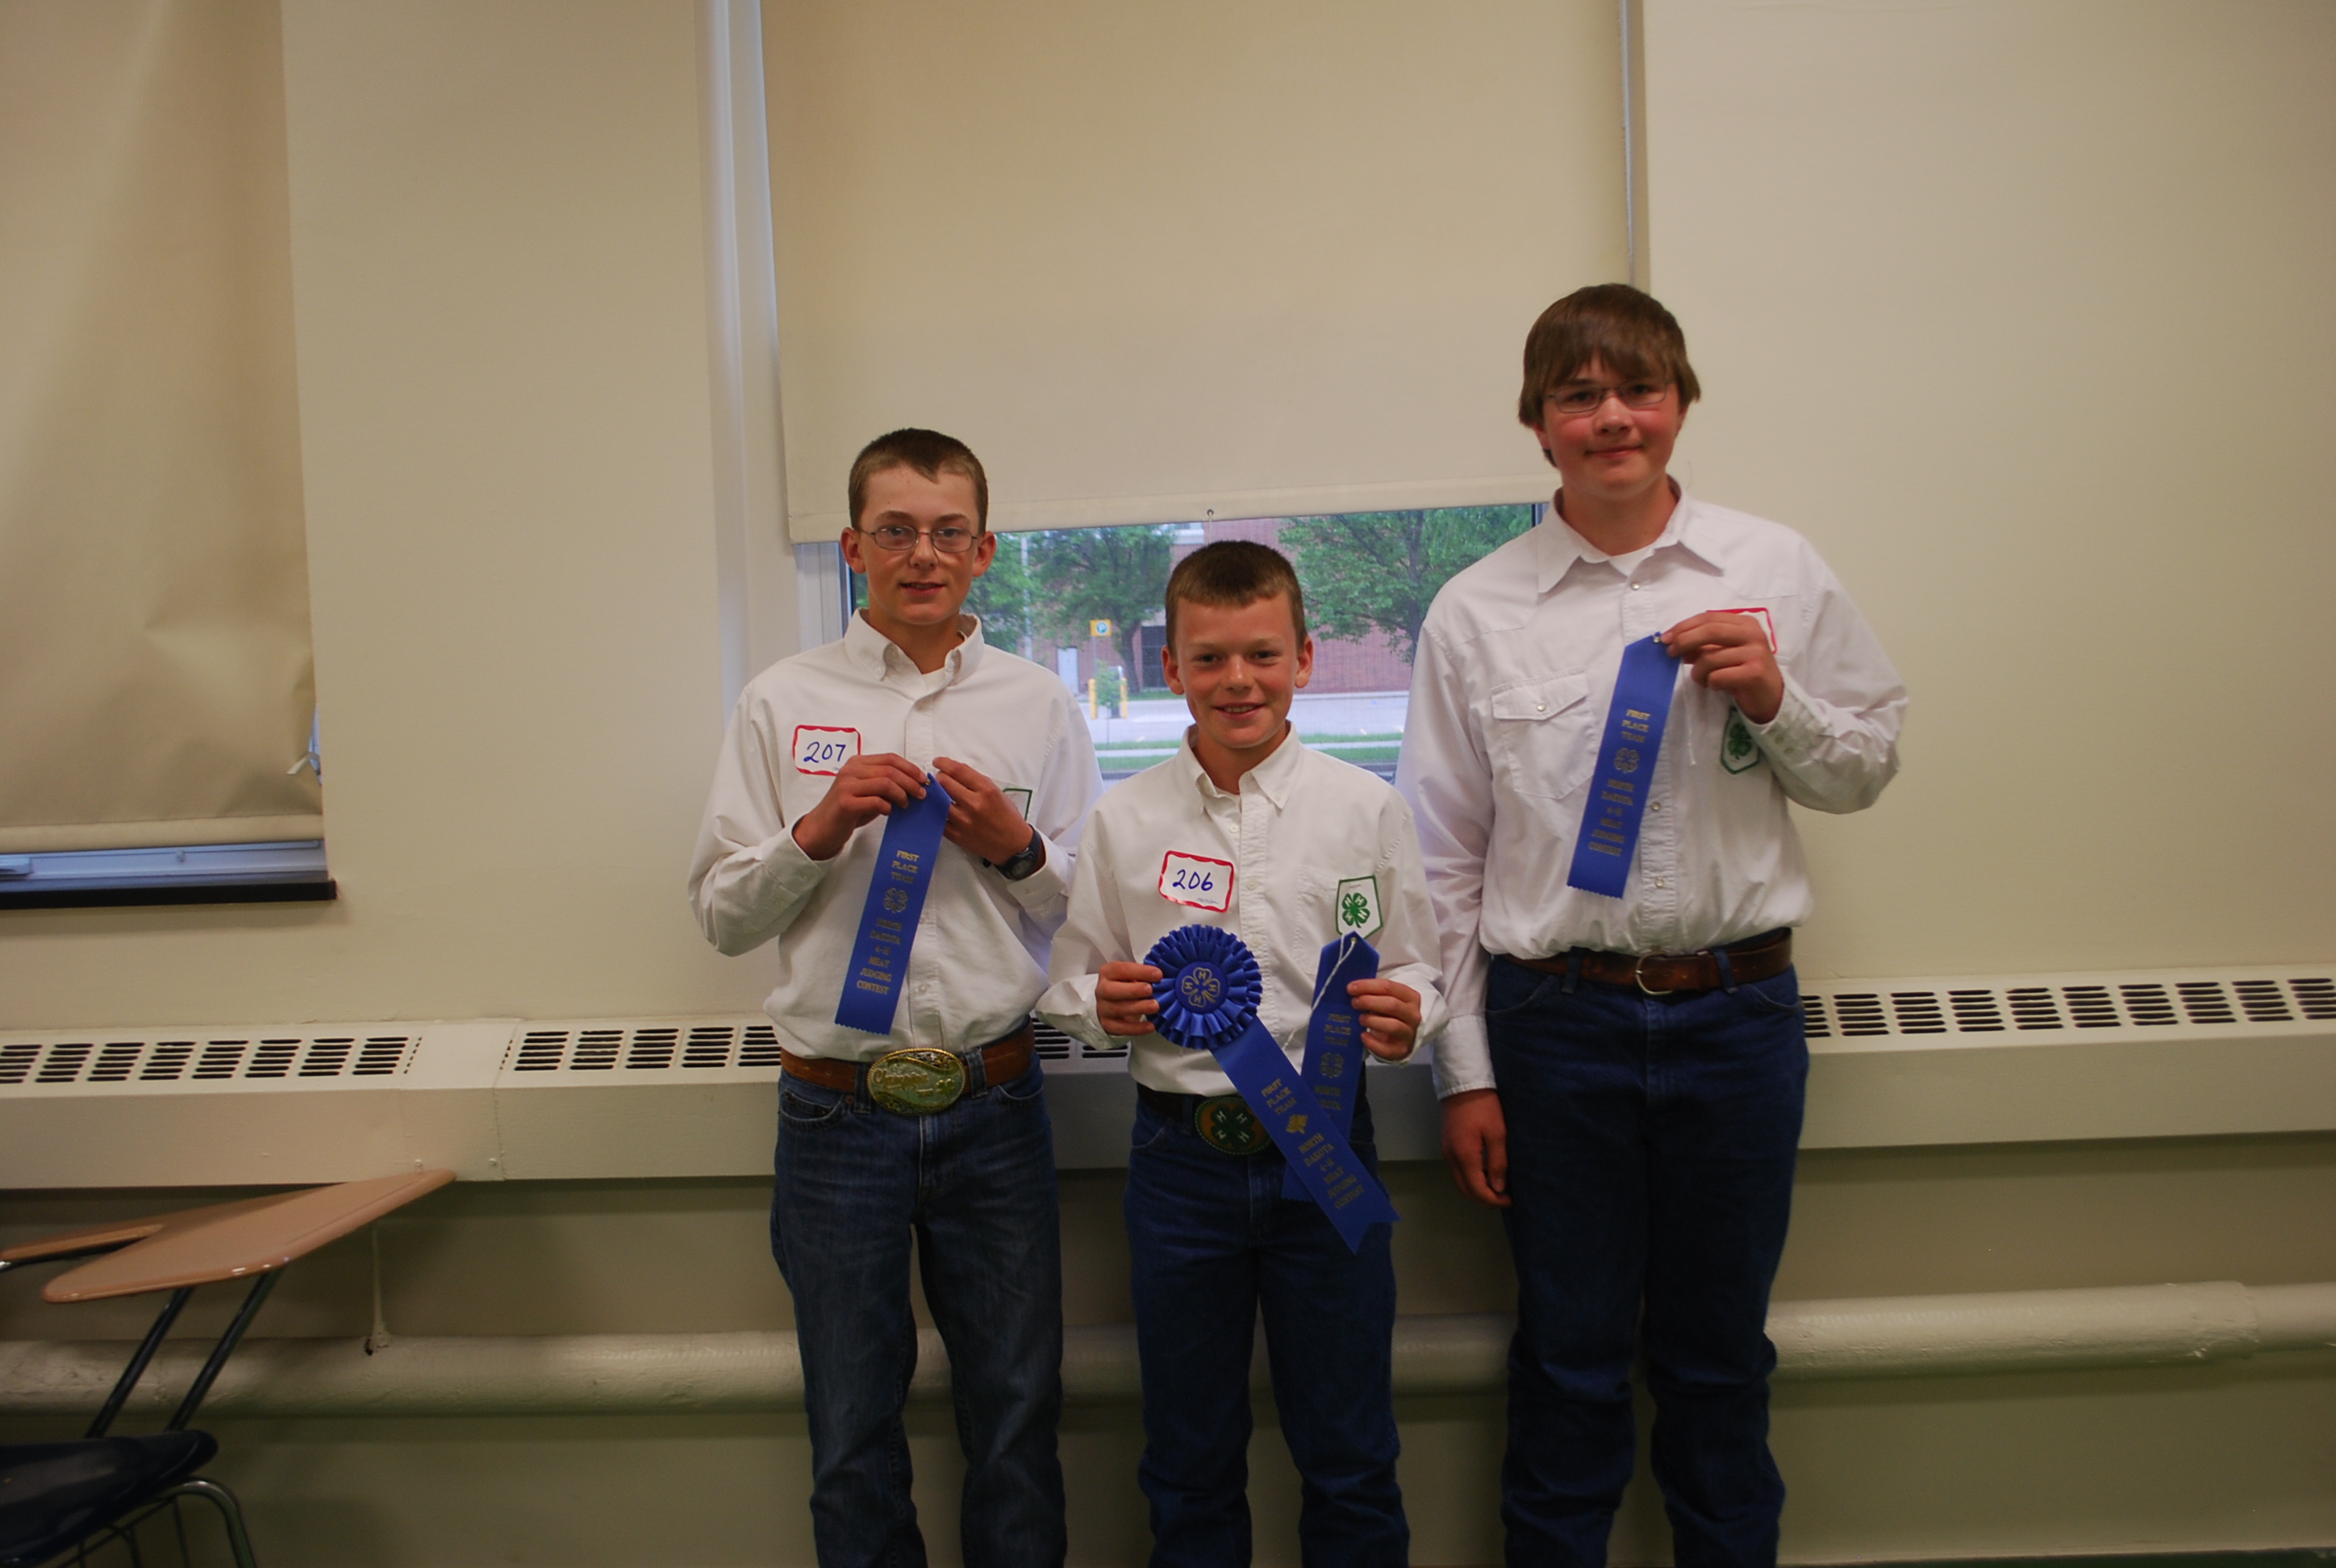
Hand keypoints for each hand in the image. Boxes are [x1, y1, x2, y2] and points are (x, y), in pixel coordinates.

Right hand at [789, 753, 926, 861]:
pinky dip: (887, 807)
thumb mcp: (867, 792)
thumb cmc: (847, 811)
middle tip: (921, 794)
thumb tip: (913, 783)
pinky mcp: (846, 803)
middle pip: (890, 770)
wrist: (821, 829)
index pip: (890, 758)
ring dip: (901, 794)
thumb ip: (885, 784)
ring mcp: (846, 786)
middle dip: (910, 782)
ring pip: (885, 783)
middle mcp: (851, 770)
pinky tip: (889, 812)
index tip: (923, 779)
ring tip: (906, 804)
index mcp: (857, 763)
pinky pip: (876, 801)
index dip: (910, 768)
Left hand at [932, 757, 1038, 865]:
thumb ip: (976, 782)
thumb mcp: (997, 792)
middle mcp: (974, 804)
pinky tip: (941, 809)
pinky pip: (939, 819)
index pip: (958, 770)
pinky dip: (938, 812)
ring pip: (939, 801)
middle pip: (944, 783)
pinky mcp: (957, 835)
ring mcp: (964, 821)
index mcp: (986, 790)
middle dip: (940, 777)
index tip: (938, 762)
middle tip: (941, 779)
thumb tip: (955, 772)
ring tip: (940, 794)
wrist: (1013, 844)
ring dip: (937, 795)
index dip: (944, 763)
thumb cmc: (1007, 817)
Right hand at [1097, 961, 1162, 1036]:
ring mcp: (1103, 1008)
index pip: (1121, 970)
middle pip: (1112, 990)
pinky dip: (1137, 1028)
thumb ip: (1144, 975)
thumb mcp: (1132, 976)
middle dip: (1133, 990)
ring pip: (1118, 1009)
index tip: (1158, 974)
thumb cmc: (1126, 986)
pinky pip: (1121, 1028)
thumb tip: (1163, 977)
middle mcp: (1102, 990)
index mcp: (1108, 972)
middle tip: (1150, 990)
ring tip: (1155, 1006)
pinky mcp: (1107, 1025)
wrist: (1111, 1004)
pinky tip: (1151, 1026)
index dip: (1140, 971)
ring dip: (1138, 1008)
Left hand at [1346, 978, 1421, 1059]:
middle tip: (1354, 1002)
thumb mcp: (1386, 999)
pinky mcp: (1401, 1050)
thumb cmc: (1390, 1013)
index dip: (1368, 986)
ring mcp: (1409, 1034)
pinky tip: (1363, 1035)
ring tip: (1361, 1018)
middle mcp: (1413, 1015)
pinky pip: (1387, 1049)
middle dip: (1369, 1002)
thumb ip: (1374, 993)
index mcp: (1411, 997)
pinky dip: (1372, 1043)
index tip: (1351, 988)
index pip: (1389, 987)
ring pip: (1393, 1026)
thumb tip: (1352, 989)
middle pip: (1392, 1005)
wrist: (1402, 1036)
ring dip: (1372, 1021)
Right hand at [1441, 1089, 1509, 1207]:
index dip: (1493, 1200)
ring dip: (1477, 1190)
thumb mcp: (1497, 1133)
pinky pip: (1458, 1171)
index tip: (1510, 1199)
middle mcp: (1451, 1158)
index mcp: (1464, 1157)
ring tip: (1497, 1188)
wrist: (1463, 1083)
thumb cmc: (1484, 1106)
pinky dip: (1471, 1178)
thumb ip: (1497, 1163)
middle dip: (1484, 1199)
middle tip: (1504, 1198)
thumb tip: (1497, 1188)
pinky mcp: (1447, 1145)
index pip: (1477, 1190)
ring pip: (1460, 1182)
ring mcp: (1447, 1152)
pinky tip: (1485, 1173)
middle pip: (1465, 1191)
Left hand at [1661, 612, 1782, 724]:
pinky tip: (1716, 686)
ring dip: (1698, 672)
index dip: (1684, 626)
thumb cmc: (1742, 671)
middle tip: (1671, 653)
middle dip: (1685, 641)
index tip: (1666, 638)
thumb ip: (1702, 646)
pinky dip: (1710, 683)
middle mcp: (1752, 634)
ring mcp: (1756, 652)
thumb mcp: (1722, 654)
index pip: (1709, 618)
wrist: (1770, 696)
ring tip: (1702, 679)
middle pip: (1710, 631)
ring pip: (1711, 658)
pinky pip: (1718, 676)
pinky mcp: (1754, 673)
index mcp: (1745, 623)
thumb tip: (1673, 642)